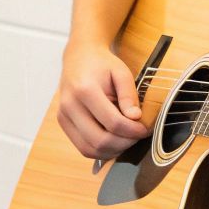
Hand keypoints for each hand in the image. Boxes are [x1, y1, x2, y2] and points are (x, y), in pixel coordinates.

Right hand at [55, 42, 150, 159]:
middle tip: (138, 136)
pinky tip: (115, 140)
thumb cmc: (102, 64)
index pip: (113, 122)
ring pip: (89, 149)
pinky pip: (83, 147)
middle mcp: (70, 106)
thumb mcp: (122, 72)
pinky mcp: (63, 124)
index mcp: (84, 91)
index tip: (145, 129)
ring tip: (127, 139)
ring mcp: (63, 117)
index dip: (133, 131)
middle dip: (124, 143)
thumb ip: (129, 95)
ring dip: (113, 150)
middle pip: (100, 140)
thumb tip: (135, 118)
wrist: (79, 58)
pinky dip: (101, 150)